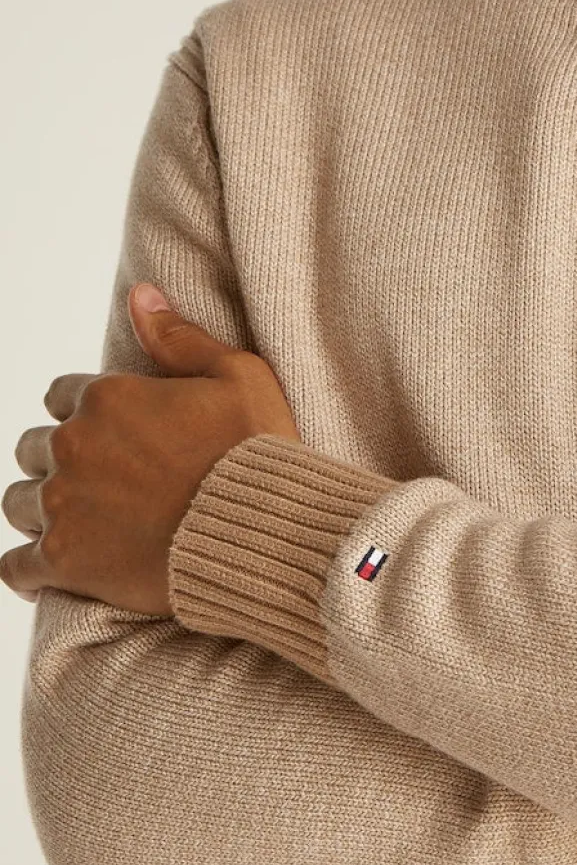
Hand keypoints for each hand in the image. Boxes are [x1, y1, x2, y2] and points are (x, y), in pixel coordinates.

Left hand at [0, 282, 300, 615]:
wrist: (264, 532)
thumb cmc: (257, 451)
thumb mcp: (237, 375)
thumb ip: (178, 337)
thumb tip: (140, 293)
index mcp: (108, 397)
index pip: (62, 395)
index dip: (87, 413)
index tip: (114, 434)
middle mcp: (74, 446)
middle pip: (33, 448)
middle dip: (60, 460)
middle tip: (101, 481)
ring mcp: (63, 506)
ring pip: (18, 503)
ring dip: (41, 510)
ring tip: (78, 524)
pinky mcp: (64, 563)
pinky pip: (14, 567)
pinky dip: (26, 568)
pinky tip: (43, 570)